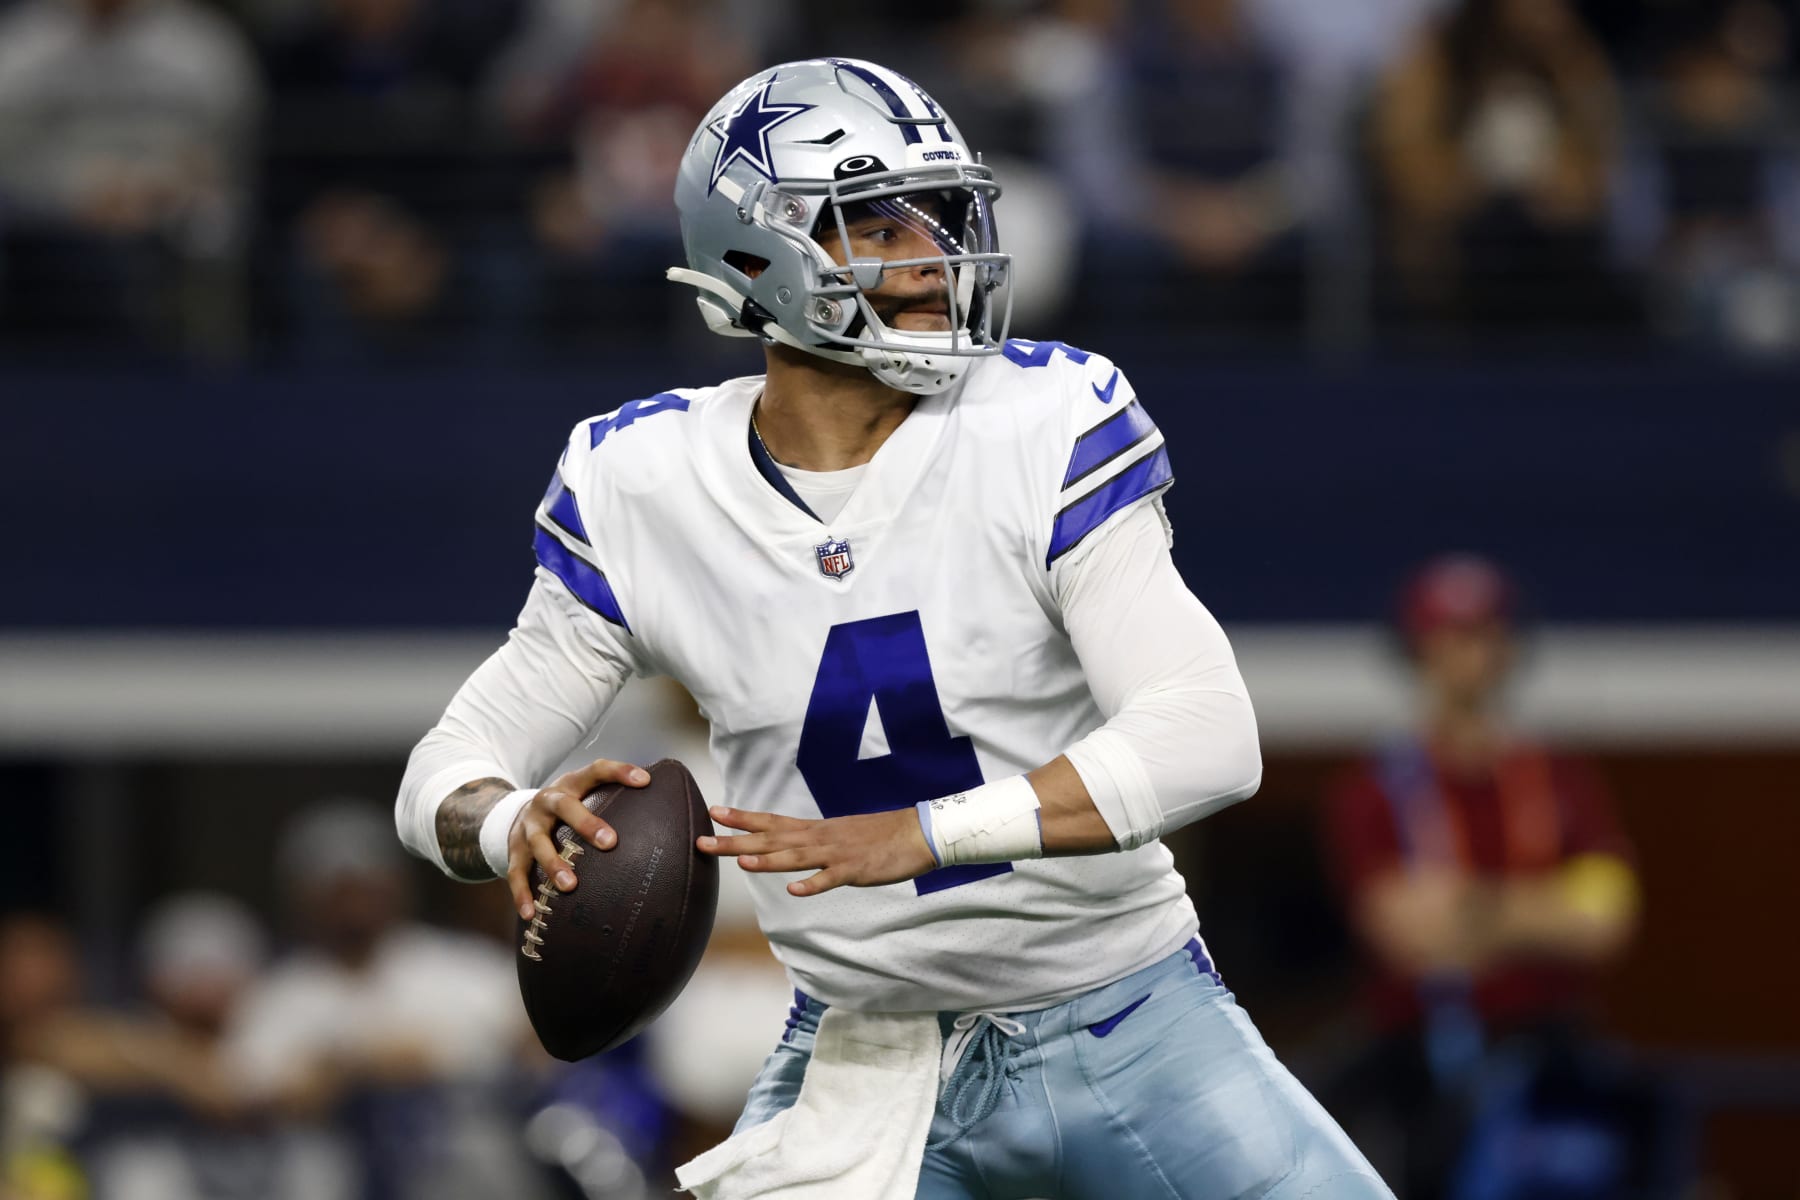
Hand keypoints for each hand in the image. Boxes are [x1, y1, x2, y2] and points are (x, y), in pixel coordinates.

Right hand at [508, 758, 650, 918]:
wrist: (514, 813)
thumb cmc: (568, 809)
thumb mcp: (586, 795)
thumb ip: (617, 801)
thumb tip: (670, 812)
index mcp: (572, 784)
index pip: (596, 770)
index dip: (620, 772)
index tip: (645, 781)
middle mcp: (548, 801)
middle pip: (564, 806)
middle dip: (586, 824)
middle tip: (610, 843)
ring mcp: (528, 825)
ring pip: (538, 842)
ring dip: (553, 863)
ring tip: (570, 886)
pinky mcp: (513, 849)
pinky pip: (516, 873)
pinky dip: (523, 894)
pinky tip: (533, 913)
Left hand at [697, 806, 936, 896]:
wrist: (918, 833)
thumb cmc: (879, 837)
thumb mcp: (840, 836)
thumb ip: (813, 843)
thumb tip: (788, 850)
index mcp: (815, 830)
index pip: (772, 821)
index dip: (741, 818)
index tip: (712, 812)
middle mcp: (820, 838)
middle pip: (772, 839)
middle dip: (735, 840)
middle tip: (701, 839)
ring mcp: (837, 854)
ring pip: (796, 857)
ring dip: (768, 860)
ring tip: (740, 861)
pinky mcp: (856, 870)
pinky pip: (831, 879)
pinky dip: (813, 885)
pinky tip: (794, 892)